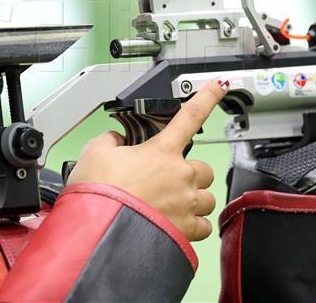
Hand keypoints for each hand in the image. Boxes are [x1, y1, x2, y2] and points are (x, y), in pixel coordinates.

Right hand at [67, 78, 228, 240]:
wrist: (99, 230)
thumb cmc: (98, 193)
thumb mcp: (95, 153)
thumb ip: (110, 141)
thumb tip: (115, 140)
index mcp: (161, 151)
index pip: (190, 115)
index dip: (208, 96)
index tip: (220, 85)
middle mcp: (180, 175)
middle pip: (204, 169)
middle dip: (190, 173)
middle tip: (168, 180)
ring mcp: (186, 204)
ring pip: (207, 198)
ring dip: (194, 199)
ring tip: (171, 204)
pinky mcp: (185, 230)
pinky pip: (203, 226)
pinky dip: (195, 225)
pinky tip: (177, 223)